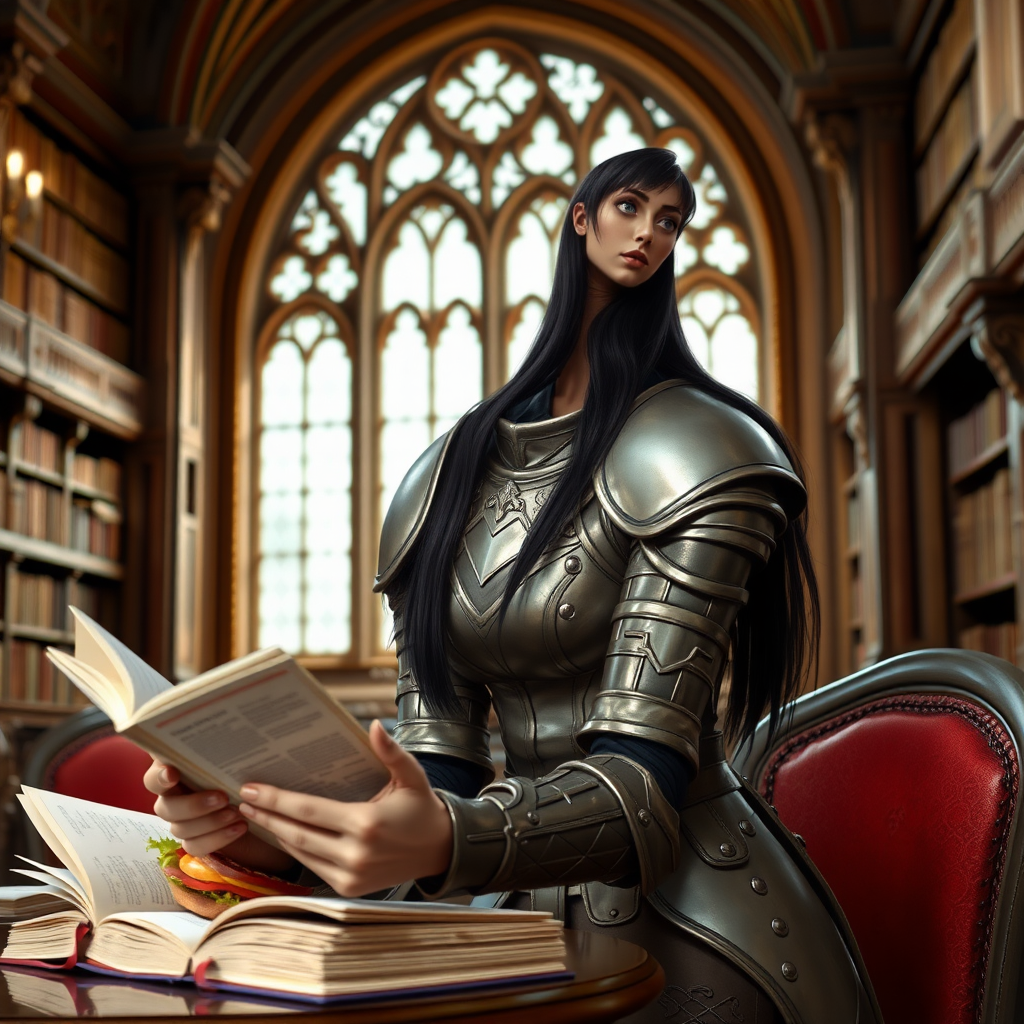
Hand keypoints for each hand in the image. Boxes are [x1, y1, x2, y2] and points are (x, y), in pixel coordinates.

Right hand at [142, 759, 293, 874]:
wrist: (259, 800)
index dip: (159, 776)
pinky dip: (218, 838)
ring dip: (210, 822)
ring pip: (180, 829)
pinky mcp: (194, 840)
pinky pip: (196, 846)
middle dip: (193, 805)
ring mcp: (181, 821)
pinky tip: (241, 827)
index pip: (154, 777)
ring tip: (237, 813)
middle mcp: (173, 797)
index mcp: (175, 773)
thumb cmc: (242, 771)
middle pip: (165, 808)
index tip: (172, 773)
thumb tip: (220, 732)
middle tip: (222, 798)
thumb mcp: (234, 758)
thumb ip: (221, 749)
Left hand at [236, 720, 452, 896]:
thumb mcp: (411, 776)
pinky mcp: (349, 888)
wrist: (441, 850)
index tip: (252, 790)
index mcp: (366, 824)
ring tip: (257, 814)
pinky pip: (313, 866)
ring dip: (276, 832)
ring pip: (300, 852)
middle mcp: (355, 854)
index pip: (308, 811)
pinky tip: (282, 832)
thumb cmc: (422, 808)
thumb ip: (391, 752)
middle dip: (267, 816)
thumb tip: (373, 726)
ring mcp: (350, 875)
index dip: (277, 800)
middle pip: (296, 833)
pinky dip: (295, 849)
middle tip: (245, 801)